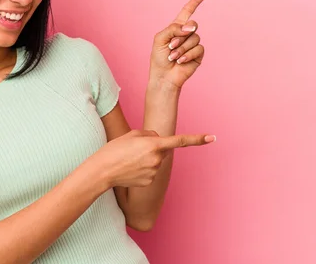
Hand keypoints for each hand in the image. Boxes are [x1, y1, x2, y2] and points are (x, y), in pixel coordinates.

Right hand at [90, 129, 214, 187]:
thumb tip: (158, 140)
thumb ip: (149, 134)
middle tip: (133, 149)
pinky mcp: (150, 181)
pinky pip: (151, 171)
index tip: (212, 137)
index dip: (197, 139)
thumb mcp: (132, 134)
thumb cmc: (114, 149)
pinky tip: (130, 169)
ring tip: (129, 159)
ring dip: (146, 158)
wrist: (103, 171)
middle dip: (152, 147)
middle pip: (162, 149)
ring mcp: (154, 171)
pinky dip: (143, 169)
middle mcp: (157, 158)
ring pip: (156, 161)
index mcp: (153, 143)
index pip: (180, 141)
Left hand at [149, 0, 206, 88]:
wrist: (163, 76)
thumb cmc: (159, 58)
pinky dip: (188, 54)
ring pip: (195, 38)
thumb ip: (173, 28)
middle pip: (193, 25)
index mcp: (176, 28)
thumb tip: (190, 27)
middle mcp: (186, 34)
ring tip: (173, 57)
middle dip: (181, 35)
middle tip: (171, 46)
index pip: (187, 11)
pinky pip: (198, 49)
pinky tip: (181, 61)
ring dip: (182, 48)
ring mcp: (193, 44)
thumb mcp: (160, 38)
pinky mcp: (198, 54)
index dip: (195, 2)